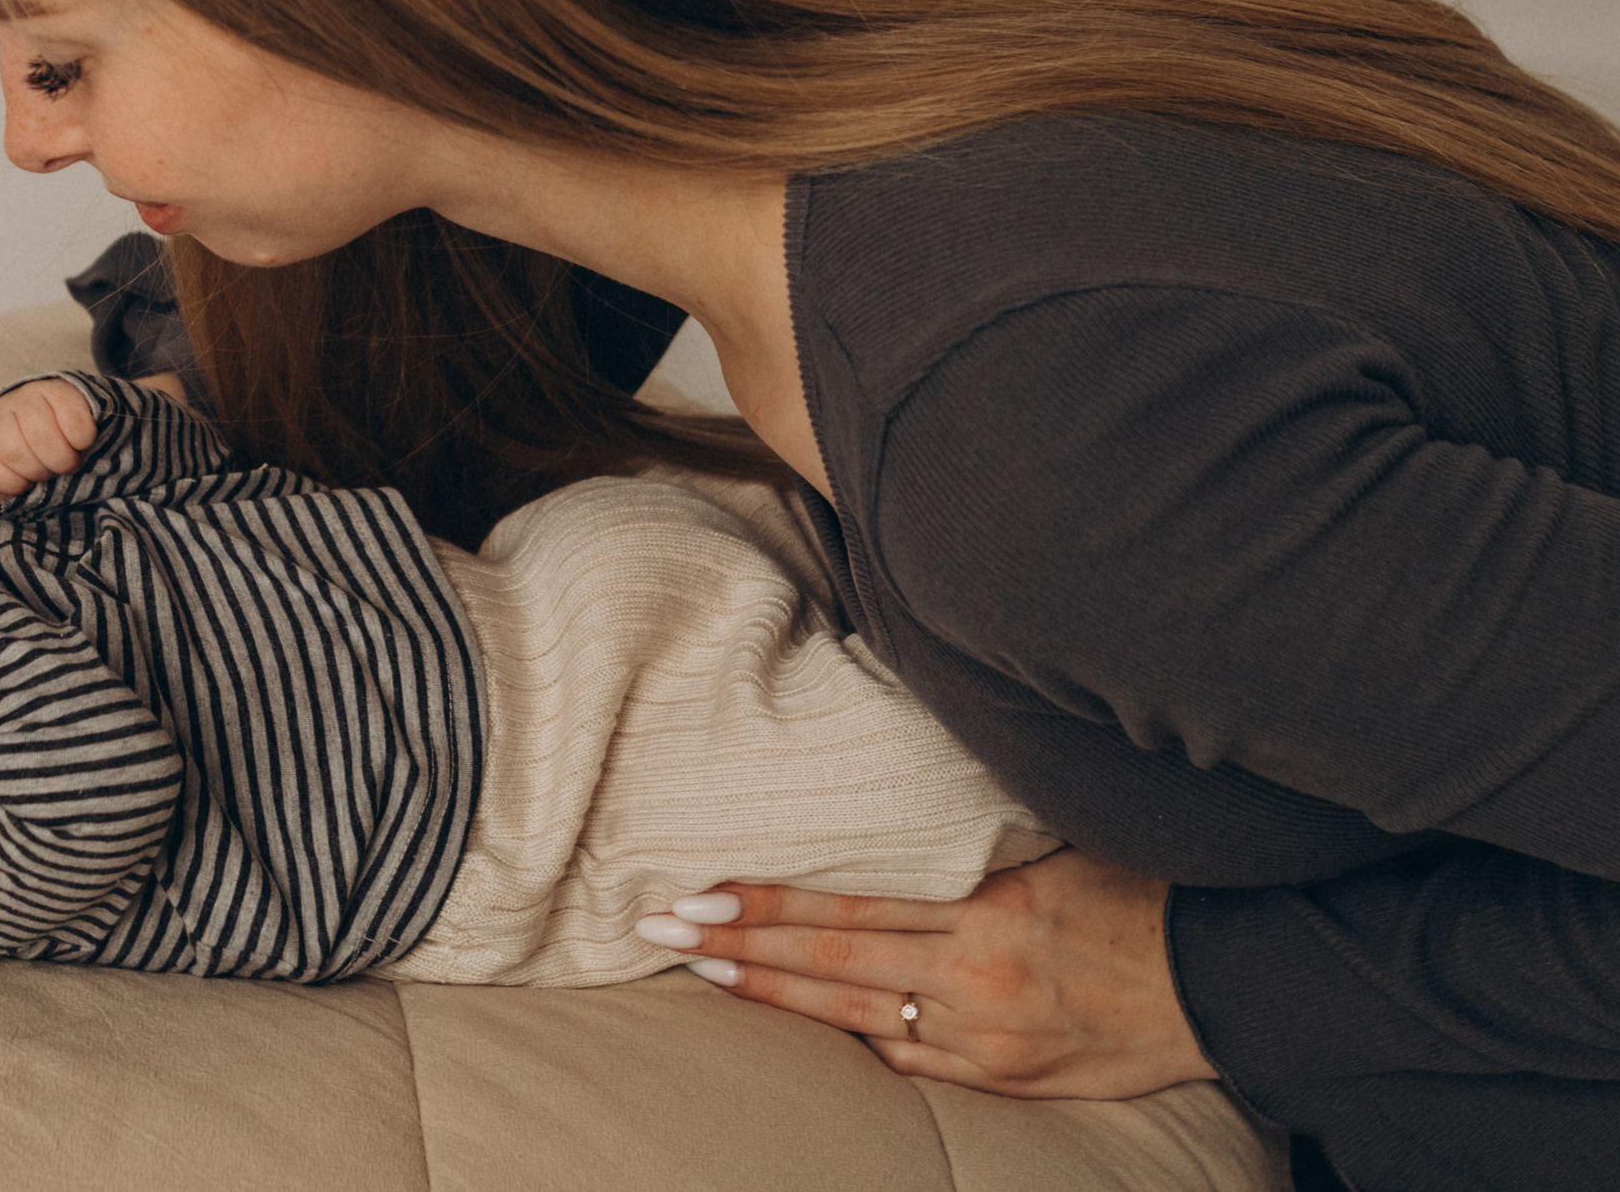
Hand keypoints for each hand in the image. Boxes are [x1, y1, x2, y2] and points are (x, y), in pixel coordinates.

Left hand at [0, 377, 97, 506]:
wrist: (62, 406)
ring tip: (68, 460)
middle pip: (13, 452)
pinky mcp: (62, 389)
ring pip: (43, 438)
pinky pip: (74, 423)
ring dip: (62, 460)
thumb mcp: (12, 470)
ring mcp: (30, 395)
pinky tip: (80, 443)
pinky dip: (81, 441)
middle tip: (52, 472)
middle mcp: (2, 410)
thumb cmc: (35, 449)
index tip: (26, 485)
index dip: (8, 484)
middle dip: (38, 472)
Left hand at [635, 849, 1214, 1098]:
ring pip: (855, 1016)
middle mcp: (976, 978)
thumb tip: (890, 809)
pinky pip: (911, 1058)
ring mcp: (986, 1037)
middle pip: (831, 963)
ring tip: (700, 971)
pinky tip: (801, 1020)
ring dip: (770, 994)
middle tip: (660, 928)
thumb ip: (974, 842)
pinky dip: (856, 1036)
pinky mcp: (1006, 1077)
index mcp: (988, 910)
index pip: (848, 906)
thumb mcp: (1058, 844)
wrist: (1229, 984)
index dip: (767, 902)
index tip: (698, 891)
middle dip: (737, 946)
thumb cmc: (1146, 892)